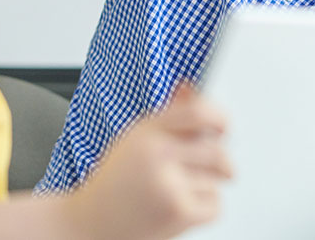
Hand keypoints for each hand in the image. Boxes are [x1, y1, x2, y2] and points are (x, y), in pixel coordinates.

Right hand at [66, 84, 231, 239]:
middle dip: (223, 163)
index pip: (197, 112)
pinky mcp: (177, 211)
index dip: (219, 117)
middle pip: (216, 150)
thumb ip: (168, 115)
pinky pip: (215, 204)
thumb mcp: (135, 140)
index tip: (224, 126)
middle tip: (220, 168)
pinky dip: (205, 209)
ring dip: (205, 187)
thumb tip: (191, 88)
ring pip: (215, 179)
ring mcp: (168, 183)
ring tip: (177, 192)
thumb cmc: (115, 183)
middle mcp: (157, 153)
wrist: (90, 225)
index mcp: (146, 131)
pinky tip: (180, 208)